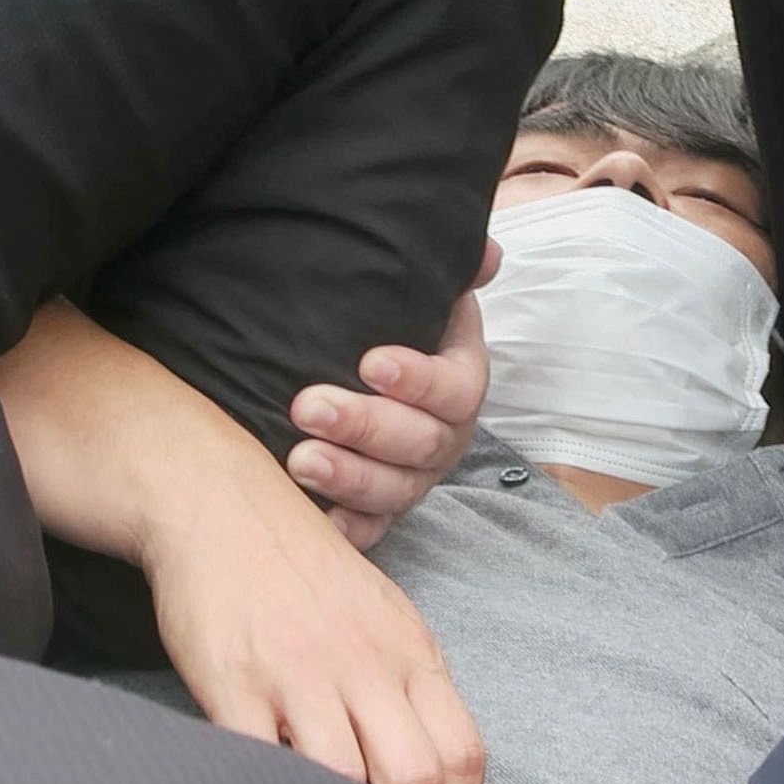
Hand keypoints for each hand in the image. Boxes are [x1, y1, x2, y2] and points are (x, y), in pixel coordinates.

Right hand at [141, 454, 484, 783]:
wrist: (222, 506)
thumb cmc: (303, 571)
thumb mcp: (381, 619)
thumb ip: (405, 690)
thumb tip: (427, 778)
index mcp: (412, 653)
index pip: (463, 755)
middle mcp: (366, 663)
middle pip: (413, 777)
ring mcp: (299, 672)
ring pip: (343, 781)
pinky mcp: (234, 682)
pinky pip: (261, 765)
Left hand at [285, 241, 497, 548]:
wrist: (355, 369)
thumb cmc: (388, 326)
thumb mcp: (420, 293)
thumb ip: (448, 270)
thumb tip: (485, 254)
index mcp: (459, 381)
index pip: (455, 389)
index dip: (418, 380)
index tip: (370, 362)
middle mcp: (443, 435)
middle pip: (422, 443)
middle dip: (365, 427)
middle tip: (309, 406)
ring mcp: (413, 476)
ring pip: (395, 490)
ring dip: (349, 477)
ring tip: (299, 459)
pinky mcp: (379, 508)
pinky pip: (372, 528)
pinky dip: (347, 528)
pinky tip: (316, 519)